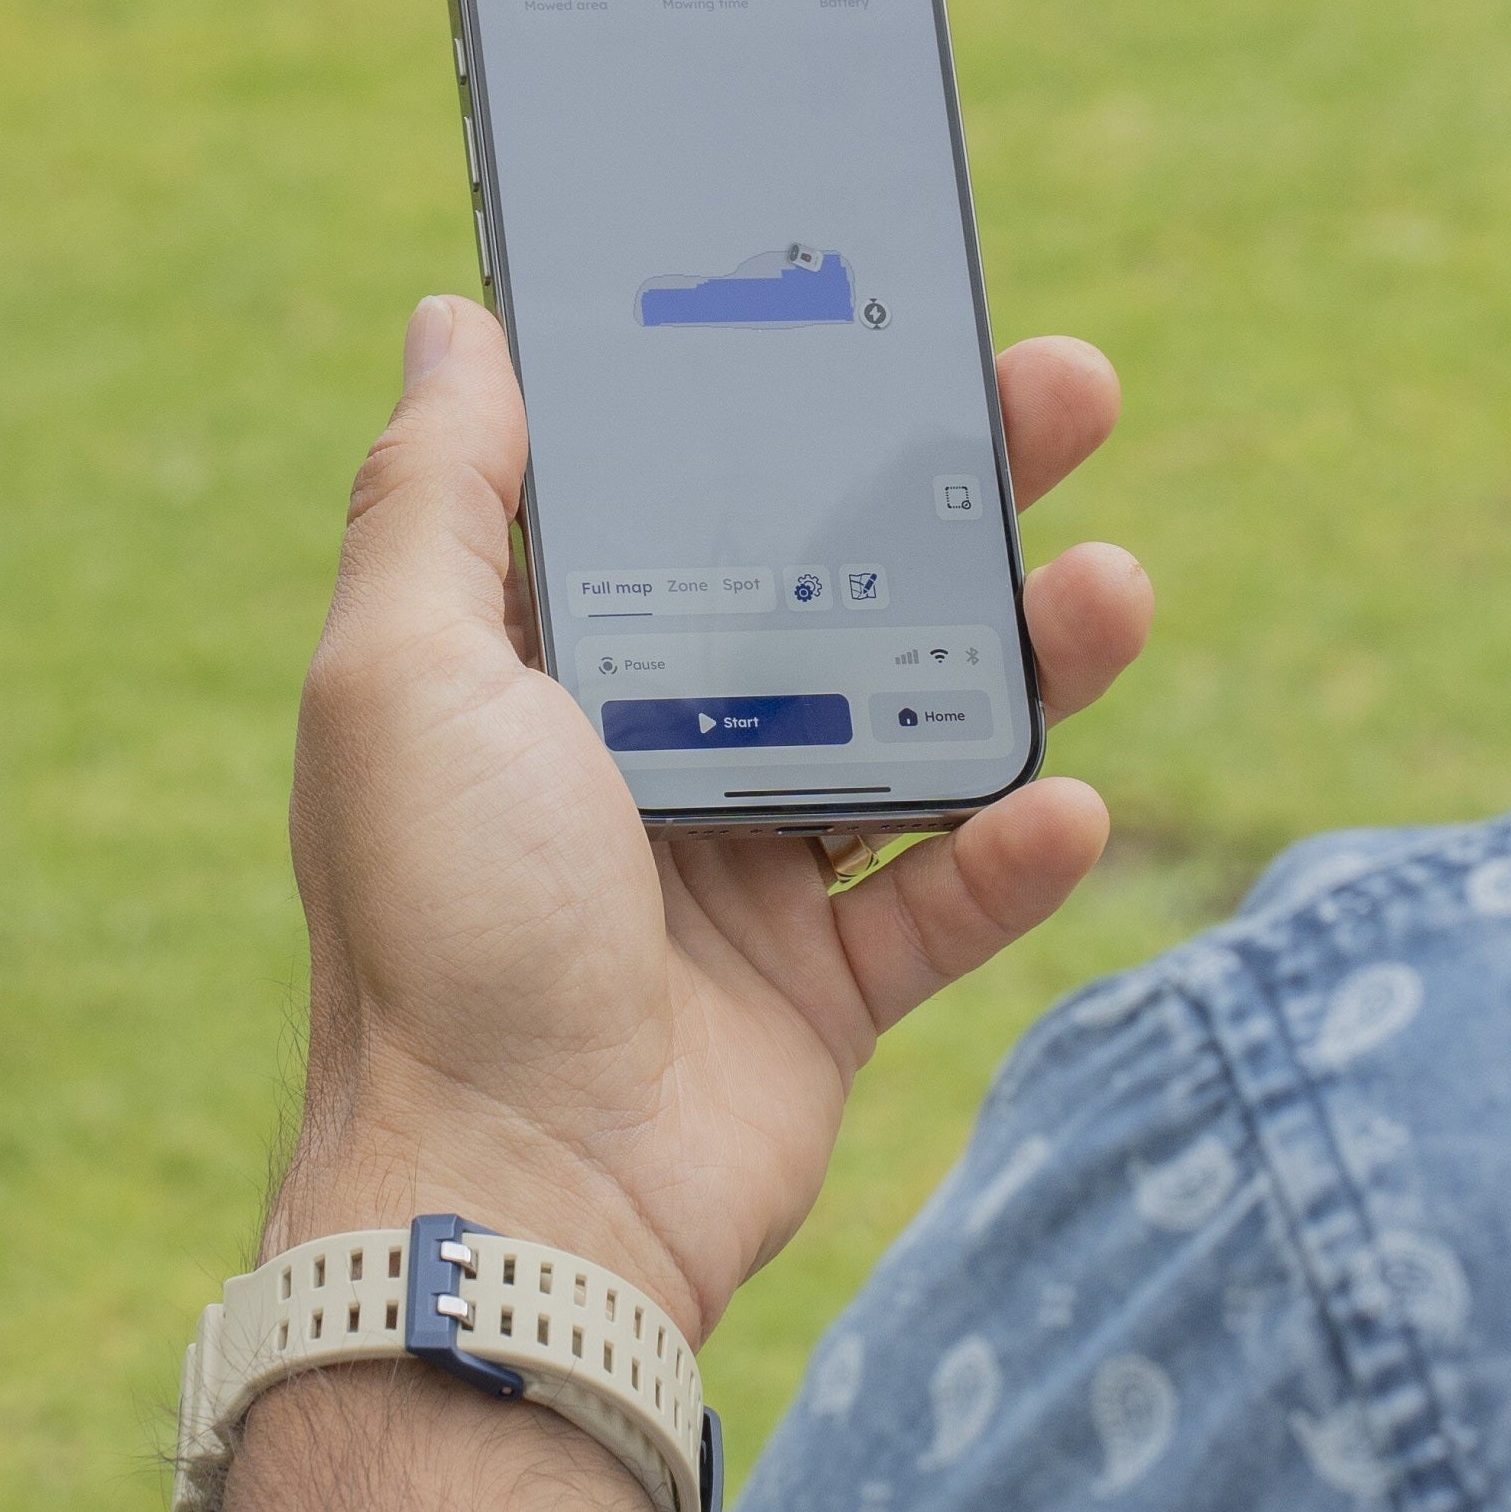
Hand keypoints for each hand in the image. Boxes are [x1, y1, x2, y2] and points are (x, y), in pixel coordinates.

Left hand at [277, 297, 1154, 1342]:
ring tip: (1111, 589)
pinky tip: (1067, 804)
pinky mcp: (816, 996)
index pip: (676, 496)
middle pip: (826, 590)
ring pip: (912, 732)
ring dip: (1022, 656)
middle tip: (1067, 393)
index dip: (775, 404)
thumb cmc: (438, 930)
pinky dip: (1014, 854)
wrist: (510, 1202)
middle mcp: (638, 759)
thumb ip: (436, 496)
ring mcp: (737, 879)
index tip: (878, 309)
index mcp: (537, 670)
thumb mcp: (399, 675)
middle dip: (950, 491)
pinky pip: (942, 903)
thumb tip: (458, 323)